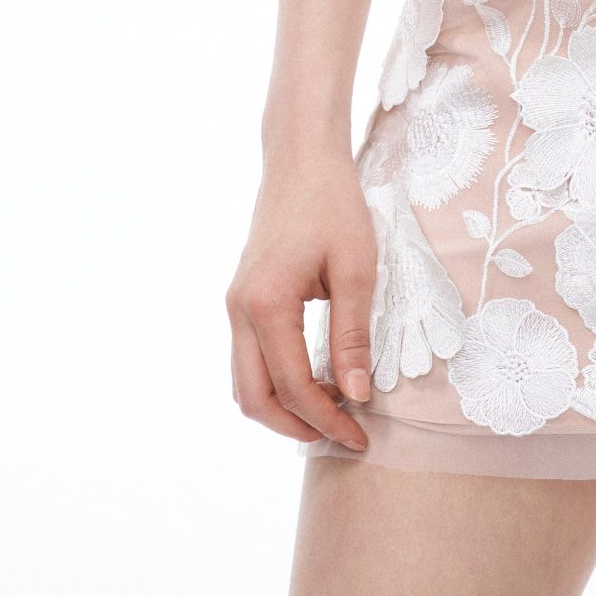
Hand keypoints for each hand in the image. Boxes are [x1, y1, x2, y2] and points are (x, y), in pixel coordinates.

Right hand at [226, 149, 378, 454]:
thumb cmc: (334, 204)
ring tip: (331, 413)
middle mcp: (239, 311)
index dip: (327, 419)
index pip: (293, 386)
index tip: (360, 436)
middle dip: (296, 427)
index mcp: (266, 305)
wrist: (302, 159)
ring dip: (282, 409)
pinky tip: (315, 381)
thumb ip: (353, 335)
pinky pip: (248, 361)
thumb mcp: (357, 268)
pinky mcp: (242, 301)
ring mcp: (234, 306)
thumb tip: (358, 395)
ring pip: (245, 385)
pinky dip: (276, 384)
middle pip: (254, 400)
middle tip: (342, 436)